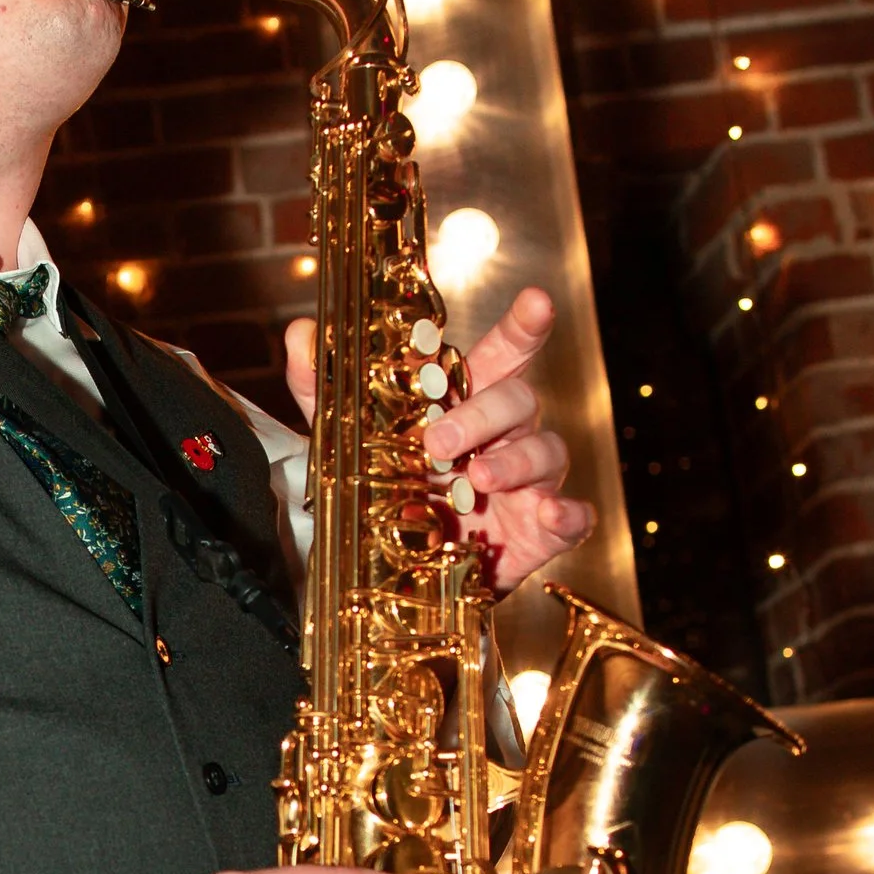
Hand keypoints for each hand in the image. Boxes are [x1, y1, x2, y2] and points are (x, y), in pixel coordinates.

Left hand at [285, 284, 595, 595]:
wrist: (405, 571)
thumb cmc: (392, 491)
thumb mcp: (350, 439)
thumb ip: (324, 387)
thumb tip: (299, 332)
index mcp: (467, 402)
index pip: (502, 354)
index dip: (522, 327)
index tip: (536, 302)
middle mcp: (505, 434)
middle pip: (518, 399)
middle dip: (482, 415)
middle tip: (437, 441)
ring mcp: (528, 481)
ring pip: (546, 451)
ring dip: (516, 461)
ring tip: (480, 478)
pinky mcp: (541, 529)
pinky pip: (573, 518)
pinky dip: (568, 515)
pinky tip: (550, 515)